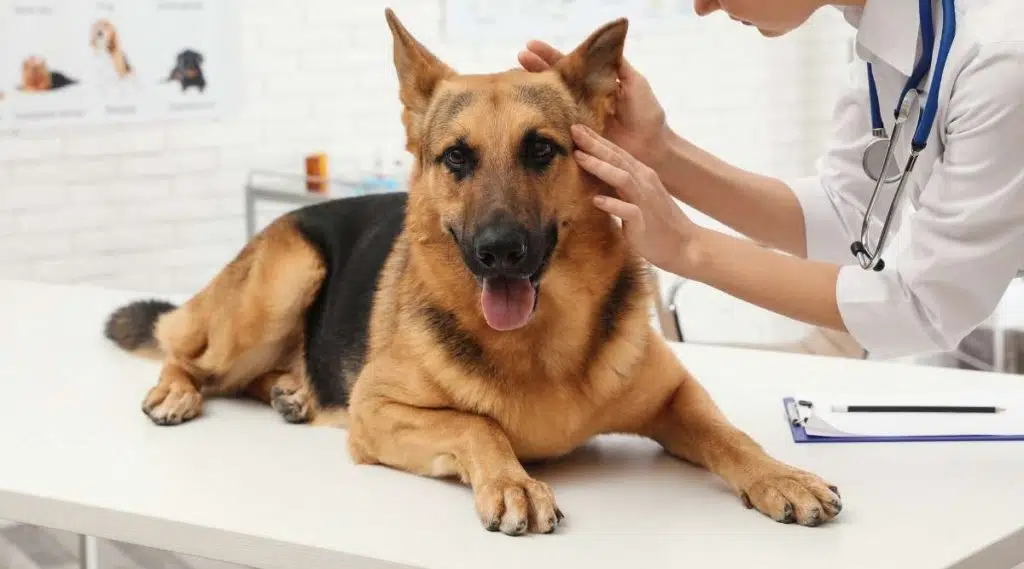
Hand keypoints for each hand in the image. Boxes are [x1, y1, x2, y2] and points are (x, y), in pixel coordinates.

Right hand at [518, 40, 670, 169]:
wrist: (653, 147)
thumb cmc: (647, 115)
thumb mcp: (635, 83)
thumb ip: (619, 65)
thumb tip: (608, 40)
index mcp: (592, 85)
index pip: (567, 66)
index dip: (550, 56)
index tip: (531, 45)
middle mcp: (580, 101)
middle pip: (553, 83)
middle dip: (535, 69)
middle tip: (519, 58)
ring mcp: (576, 121)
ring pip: (550, 103)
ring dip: (534, 92)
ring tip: (517, 80)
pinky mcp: (577, 141)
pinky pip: (556, 129)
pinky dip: (542, 120)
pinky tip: (529, 110)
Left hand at [571, 124, 699, 273]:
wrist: (684, 245)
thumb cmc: (657, 222)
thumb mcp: (638, 197)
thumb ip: (621, 184)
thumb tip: (597, 175)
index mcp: (642, 175)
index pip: (617, 152)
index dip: (597, 139)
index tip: (576, 127)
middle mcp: (644, 183)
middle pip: (617, 159)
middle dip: (595, 144)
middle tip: (574, 130)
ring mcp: (645, 202)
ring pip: (622, 178)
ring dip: (600, 167)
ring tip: (579, 157)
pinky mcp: (644, 222)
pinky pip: (628, 211)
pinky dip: (613, 204)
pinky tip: (597, 200)